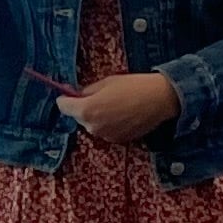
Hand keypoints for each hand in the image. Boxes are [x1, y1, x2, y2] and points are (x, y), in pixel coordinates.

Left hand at [55, 70, 179, 143]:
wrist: (159, 100)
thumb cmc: (133, 87)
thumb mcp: (106, 82)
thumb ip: (87, 91)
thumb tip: (77, 94)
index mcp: (87, 110)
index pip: (63, 107)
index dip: (66, 99)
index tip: (69, 94)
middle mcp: (93, 127)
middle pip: (78, 116)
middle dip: (84, 107)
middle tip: (100, 96)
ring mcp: (106, 136)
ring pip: (93, 124)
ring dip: (98, 116)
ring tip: (116, 104)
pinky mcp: (118, 140)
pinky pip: (106, 131)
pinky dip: (110, 124)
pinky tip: (123, 114)